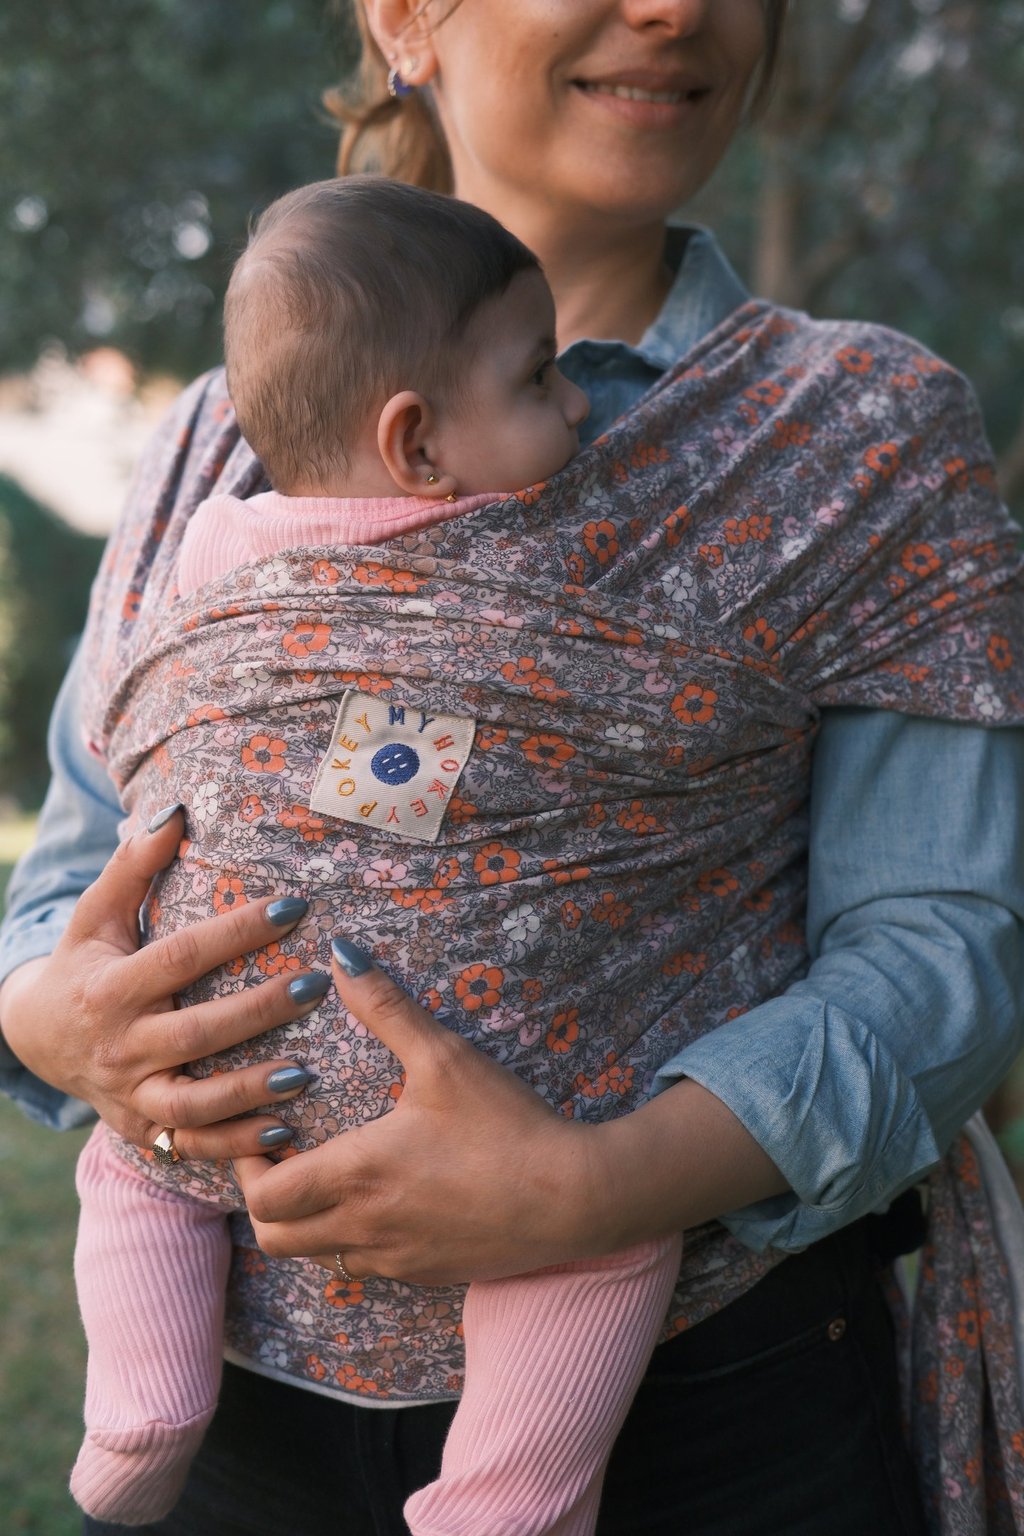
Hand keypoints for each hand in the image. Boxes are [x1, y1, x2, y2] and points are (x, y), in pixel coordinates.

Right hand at [0, 807, 327, 1156]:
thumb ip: (134, 865)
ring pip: (194, 1102)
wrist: (36, 1037)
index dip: (237, 931)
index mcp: (111, 986)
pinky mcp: (143, 1129)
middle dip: (258, 1011)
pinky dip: (236, 1145)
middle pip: (197, 1032)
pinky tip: (286, 1131)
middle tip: (316, 986)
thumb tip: (176, 811)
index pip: (182, 956)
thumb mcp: (97, 914)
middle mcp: (121, 1044)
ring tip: (308, 1071)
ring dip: (251, 1089)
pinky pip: (192, 1145)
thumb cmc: (84, 962)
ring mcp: (131, 1094)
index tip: (294, 906)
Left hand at [234, 941, 608, 1285]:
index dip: (245, 1167)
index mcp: (357, 1175)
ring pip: (318, 1257)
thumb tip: (340, 955)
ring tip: (326, 1174)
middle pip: (274, 1239)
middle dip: (264, 1200)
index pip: (263, 1197)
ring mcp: (396, 1259)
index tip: (259, 1132)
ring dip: (307, 1222)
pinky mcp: (427, 1274)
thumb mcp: (445, 1057)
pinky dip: (352, 1238)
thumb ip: (387, 1006)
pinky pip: (366, 1265)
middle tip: (280, 1157)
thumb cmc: (507, 1126)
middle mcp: (364, 1227)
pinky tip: (382, 1198)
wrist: (574, 1198)